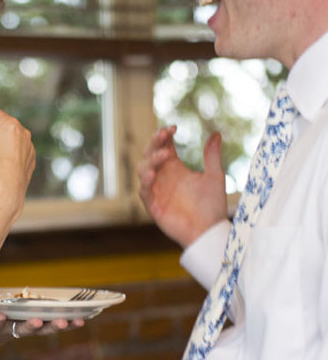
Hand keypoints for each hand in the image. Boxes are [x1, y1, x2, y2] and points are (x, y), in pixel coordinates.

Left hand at [0, 308, 85, 340]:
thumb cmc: (13, 316)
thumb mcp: (28, 309)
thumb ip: (42, 304)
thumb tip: (64, 292)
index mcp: (38, 323)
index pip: (56, 324)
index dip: (69, 324)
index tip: (82, 320)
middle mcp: (26, 328)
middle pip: (42, 329)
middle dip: (53, 326)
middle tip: (63, 322)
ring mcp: (10, 327)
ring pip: (21, 329)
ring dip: (30, 326)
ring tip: (36, 321)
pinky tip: (0, 316)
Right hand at [138, 126, 226, 248]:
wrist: (209, 231)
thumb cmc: (212, 205)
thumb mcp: (214, 177)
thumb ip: (212, 156)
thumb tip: (216, 133)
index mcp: (174, 168)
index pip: (163, 146)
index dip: (164, 135)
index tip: (173, 128)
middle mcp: (162, 177)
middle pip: (149, 154)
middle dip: (154, 143)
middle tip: (164, 135)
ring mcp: (156, 190)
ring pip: (143, 169)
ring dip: (152, 160)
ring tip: (165, 155)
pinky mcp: (154, 206)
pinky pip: (144, 192)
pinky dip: (146, 182)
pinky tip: (152, 175)